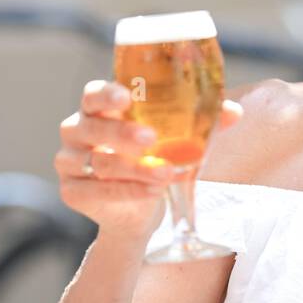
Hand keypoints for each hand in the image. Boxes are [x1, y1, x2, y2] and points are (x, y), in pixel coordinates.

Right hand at [54, 79, 242, 238]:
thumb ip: (200, 122)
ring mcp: (69, 162)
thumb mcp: (176, 139)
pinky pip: (97, 191)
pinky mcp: (72, 191)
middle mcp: (77, 130)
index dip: (106, 93)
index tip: (124, 96)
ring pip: (98, 163)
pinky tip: (153, 192)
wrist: (139, 209)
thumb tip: (234, 112)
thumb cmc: (154, 158)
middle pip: (93, 127)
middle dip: (123, 134)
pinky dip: (128, 191)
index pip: (93, 93)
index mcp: (98, 108)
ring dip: (134, 169)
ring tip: (166, 173)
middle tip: (152, 139)